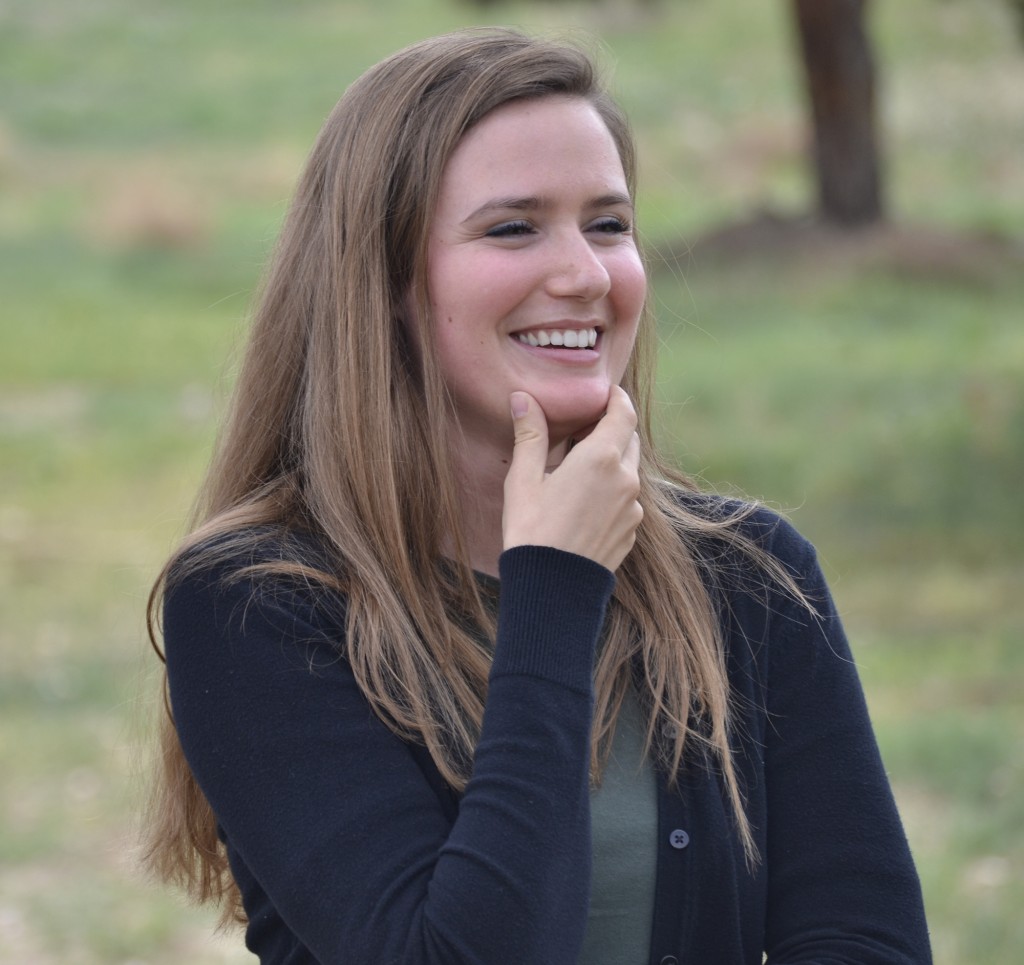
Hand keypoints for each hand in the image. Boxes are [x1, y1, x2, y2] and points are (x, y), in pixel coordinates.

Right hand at [502, 386, 642, 572]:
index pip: (623, 413)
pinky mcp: (631, 531)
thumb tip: (523, 398)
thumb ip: (529, 435)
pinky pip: (627, 500)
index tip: (603, 395)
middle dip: (610, 430)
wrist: (551, 590)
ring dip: (610, 463)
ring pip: (628, 471)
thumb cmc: (532, 531)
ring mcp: (633, 508)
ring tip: (578, 471)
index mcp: (601, 458)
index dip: (615, 399)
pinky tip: (583, 504)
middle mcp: (626, 479)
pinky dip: (611, 492)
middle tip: (581, 432)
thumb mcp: (523, 480)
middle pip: (629, 439)